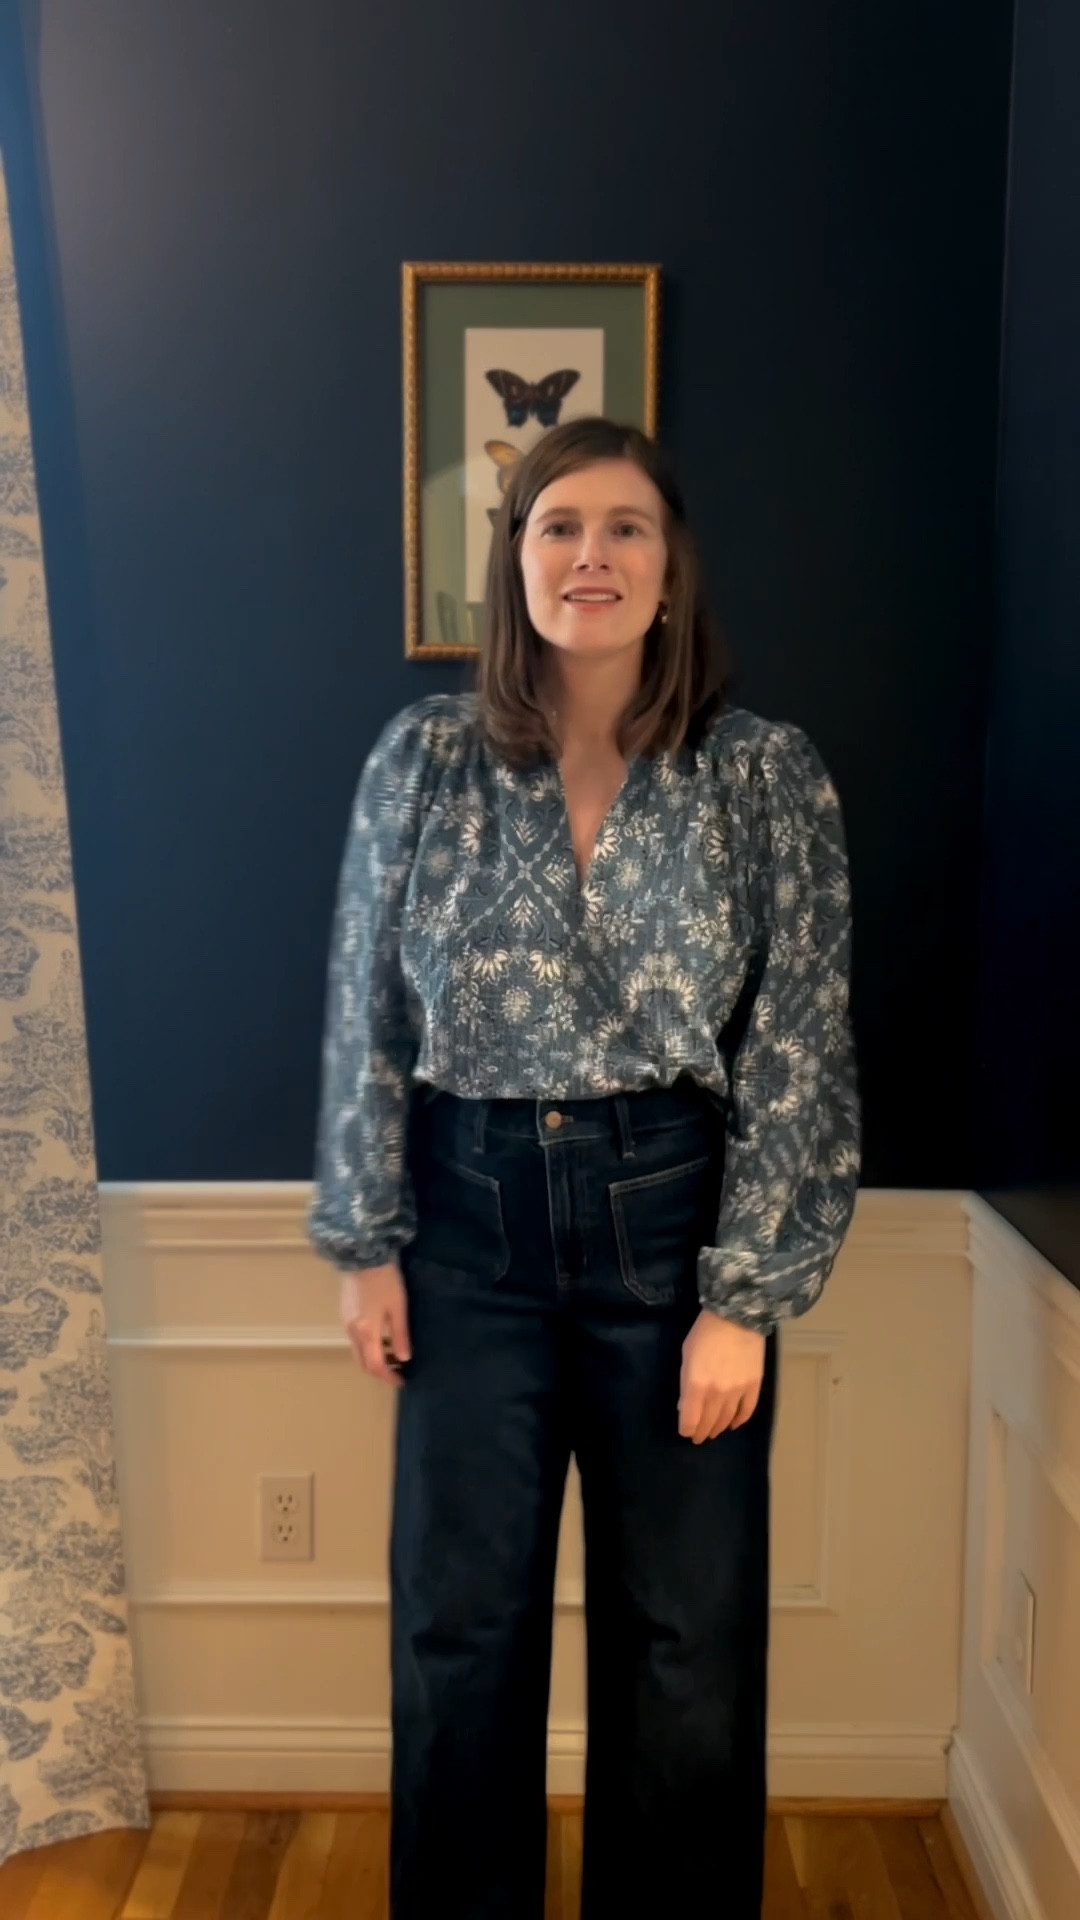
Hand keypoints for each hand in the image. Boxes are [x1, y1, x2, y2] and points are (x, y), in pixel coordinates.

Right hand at [340, 1263, 411, 1387]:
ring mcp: (345, 1322)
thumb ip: (400, 1335)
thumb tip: (404, 1358)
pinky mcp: (344, 1313)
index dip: (388, 1377)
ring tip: (392, 1354)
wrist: (362, 1255)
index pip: (374, 1365)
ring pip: (357, 1351)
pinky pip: (354, 1339)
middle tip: (398, 1371)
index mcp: (366, 1332)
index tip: (401, 1380)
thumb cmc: (385, 1281)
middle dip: (379, 1371)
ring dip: (373, 1358)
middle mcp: (352, 1331)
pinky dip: (367, 1346)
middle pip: (362, 1362)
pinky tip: (381, 1338)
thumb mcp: (398, 1308)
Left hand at [679, 1311, 764, 1441]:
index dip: (686, 1429)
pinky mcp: (754, 1387)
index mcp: (696, 1385)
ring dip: (718, 1428)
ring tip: (713, 1432)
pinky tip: (734, 1424)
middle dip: (701, 1432)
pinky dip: (739, 1421)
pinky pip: (746, 1411)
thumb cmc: (705, 1333)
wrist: (737, 1317)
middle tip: (698, 1437)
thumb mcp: (686, 1356)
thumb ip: (685, 1383)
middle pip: (708, 1423)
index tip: (685, 1431)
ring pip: (726, 1420)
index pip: (690, 1420)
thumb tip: (685, 1405)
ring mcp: (737, 1392)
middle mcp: (716, 1393)